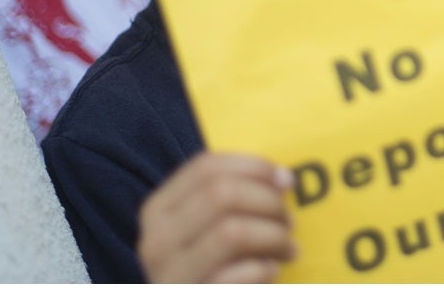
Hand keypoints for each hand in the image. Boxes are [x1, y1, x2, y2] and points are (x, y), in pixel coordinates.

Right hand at [138, 152, 296, 282]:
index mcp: (158, 211)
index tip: (285, 180)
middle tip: (288, 222)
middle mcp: (155, 241)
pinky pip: (239, 275)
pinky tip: (271, 271)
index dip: (253, 167)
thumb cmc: (219, 266)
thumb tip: (282, 177)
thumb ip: (236, 196)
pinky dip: (265, 269)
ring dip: (274, 236)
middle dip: (268, 203)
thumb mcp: (214, 226)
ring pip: (233, 233)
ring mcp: (170, 276)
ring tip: (288, 248)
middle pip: (222, 195)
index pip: (205, 168)